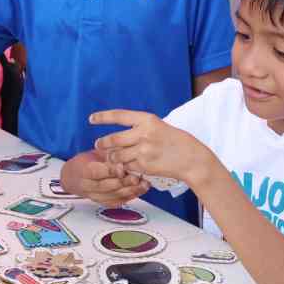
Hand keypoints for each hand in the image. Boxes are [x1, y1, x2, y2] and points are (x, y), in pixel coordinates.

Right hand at [60, 150, 148, 206]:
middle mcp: (88, 186)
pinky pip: (118, 201)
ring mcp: (96, 196)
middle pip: (107, 186)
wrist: (74, 178)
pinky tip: (140, 190)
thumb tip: (125, 149)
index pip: (96, 172)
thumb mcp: (95, 153)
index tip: (122, 166)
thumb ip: (109, 153)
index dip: (110, 171)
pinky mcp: (104, 203)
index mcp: (84, 170)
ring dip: (130, 190)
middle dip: (124, 182)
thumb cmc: (86, 163)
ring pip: (114, 195)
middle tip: (137, 177)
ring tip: (144, 184)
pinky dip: (131, 196)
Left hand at [89, 109, 214, 183]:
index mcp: (147, 120)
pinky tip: (129, 166)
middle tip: (98, 145)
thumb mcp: (159, 127)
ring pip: (117, 156)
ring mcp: (143, 151)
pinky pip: (127, 167)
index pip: (119, 116)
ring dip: (113, 158)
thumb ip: (140, 129)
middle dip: (103, 143)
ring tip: (114, 158)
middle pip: (113, 139)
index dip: (103, 117)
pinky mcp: (144, 166)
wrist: (191, 158)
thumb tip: (119, 138)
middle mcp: (143, 133)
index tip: (91, 119)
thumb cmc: (176, 141)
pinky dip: (125, 167)